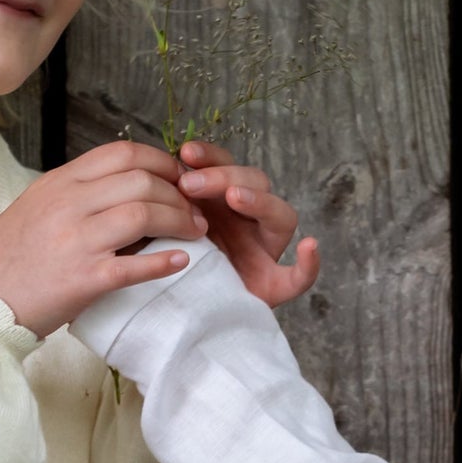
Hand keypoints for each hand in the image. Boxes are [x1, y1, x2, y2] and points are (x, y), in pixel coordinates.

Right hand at [0, 140, 206, 338]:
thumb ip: (76, 192)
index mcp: (59, 183)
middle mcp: (68, 204)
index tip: (179, 177)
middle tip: (194, 210)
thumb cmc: (9, 258)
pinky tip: (182, 260)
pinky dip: (164, 261)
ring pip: (144, 215)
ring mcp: (76, 241)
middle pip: (141, 181)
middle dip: (178, 194)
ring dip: (180, 221)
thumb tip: (122, 185)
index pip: (122, 154)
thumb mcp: (36, 207)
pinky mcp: (84, 279)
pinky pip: (136, 265)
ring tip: (194, 232)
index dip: (161, 161)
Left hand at [175, 138, 320, 306]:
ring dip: (260, 202)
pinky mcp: (273, 287)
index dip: (211, 156)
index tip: (186, 153)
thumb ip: (166, 200)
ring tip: (234, 198)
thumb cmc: (168, 261)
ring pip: (282, 217)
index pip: (226, 167)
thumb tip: (153, 168)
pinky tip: (309, 247)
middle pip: (256, 183)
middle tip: (190, 185)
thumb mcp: (160, 225)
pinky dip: (309, 265)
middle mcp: (249, 221)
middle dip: (225, 177)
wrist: (175, 309)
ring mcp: (265, 251)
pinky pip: (299, 278)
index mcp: (222, 202)